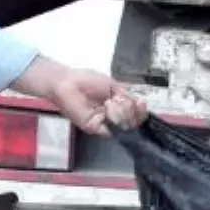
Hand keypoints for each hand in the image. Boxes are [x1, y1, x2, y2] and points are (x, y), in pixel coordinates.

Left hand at [15, 56, 147, 135]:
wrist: (68, 82)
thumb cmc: (86, 80)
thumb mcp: (112, 85)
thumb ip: (126, 95)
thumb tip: (137, 103)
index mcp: (117, 106)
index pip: (135, 114)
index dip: (140, 111)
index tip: (141, 102)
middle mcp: (113, 117)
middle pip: (133, 123)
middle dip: (133, 111)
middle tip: (123, 100)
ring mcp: (104, 124)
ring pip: (124, 126)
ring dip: (123, 112)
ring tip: (113, 100)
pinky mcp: (95, 128)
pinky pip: (111, 129)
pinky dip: (114, 117)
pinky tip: (110, 105)